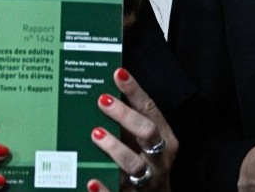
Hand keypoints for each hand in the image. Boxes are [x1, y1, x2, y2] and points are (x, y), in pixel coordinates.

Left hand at [88, 67, 178, 191]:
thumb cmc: (146, 162)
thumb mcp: (143, 141)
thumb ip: (130, 123)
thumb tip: (105, 94)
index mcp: (164, 138)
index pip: (150, 110)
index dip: (135, 91)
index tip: (118, 74)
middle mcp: (158, 158)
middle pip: (147, 132)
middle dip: (125, 115)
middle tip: (102, 101)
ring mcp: (147, 179)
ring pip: (134, 163)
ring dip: (115, 147)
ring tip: (96, 133)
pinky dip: (104, 188)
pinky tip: (90, 180)